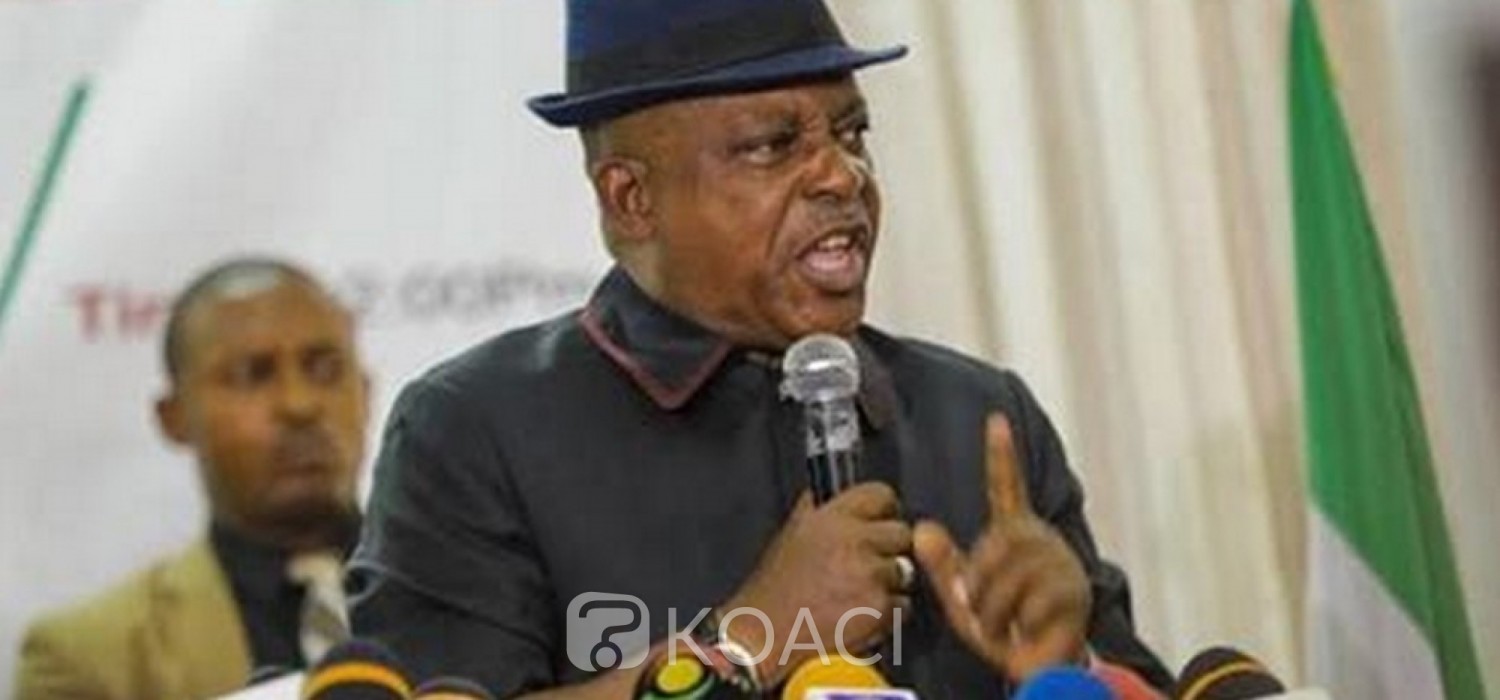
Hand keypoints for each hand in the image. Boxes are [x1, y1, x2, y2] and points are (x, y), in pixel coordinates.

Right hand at [720, 483, 912, 684]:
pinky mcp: (878, 606)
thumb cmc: (775, 591)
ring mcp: (868, 574)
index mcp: (830, 518)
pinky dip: (887, 613)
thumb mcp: (793, 534)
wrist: (765, 636)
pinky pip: (902, 605)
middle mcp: (852, 541)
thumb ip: (819, 509)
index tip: (880, 520)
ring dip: (888, 583)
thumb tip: (837, 492)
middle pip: (901, 533)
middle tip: (864, 565)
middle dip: (888, 550)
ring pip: (904, 571)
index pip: (880, 495)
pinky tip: (857, 614)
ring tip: (854, 593)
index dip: (883, 510)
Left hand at [912, 414, 1091, 680]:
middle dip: (978, 578)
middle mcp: (1039, 540)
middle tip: (971, 604)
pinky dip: (1019, 623)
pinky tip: (1024, 630)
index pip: (1006, 486)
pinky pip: (1034, 602)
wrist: (1038, 665)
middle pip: (999, 541)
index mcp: (1012, 533)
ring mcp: (1061, 564)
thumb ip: (943, 565)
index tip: (995, 420)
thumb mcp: (962, 595)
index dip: (1001, 454)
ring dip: (993, 607)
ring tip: (998, 626)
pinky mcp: (1075, 593)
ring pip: (1014, 574)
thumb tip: (921, 528)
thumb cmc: (1002, 626)